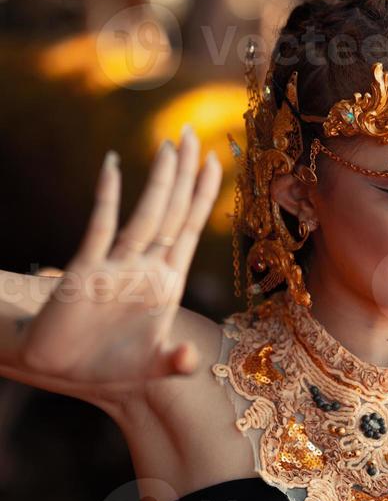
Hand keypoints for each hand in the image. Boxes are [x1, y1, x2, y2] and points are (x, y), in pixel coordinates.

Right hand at [19, 126, 221, 391]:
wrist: (57, 368)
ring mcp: (115, 266)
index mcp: (165, 283)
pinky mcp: (84, 270)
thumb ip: (173, 362)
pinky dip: (106, 197)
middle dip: (184, 174)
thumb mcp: (149, 366)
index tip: (216, 160)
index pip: (189, 230)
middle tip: (192, 131)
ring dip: (160, 180)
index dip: (203, 197)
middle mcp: (144, 268)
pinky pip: (99, 227)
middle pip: (171, 212)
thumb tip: (190, 360)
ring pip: (146, 215)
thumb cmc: (107, 363)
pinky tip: (112, 165)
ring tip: (172, 144)